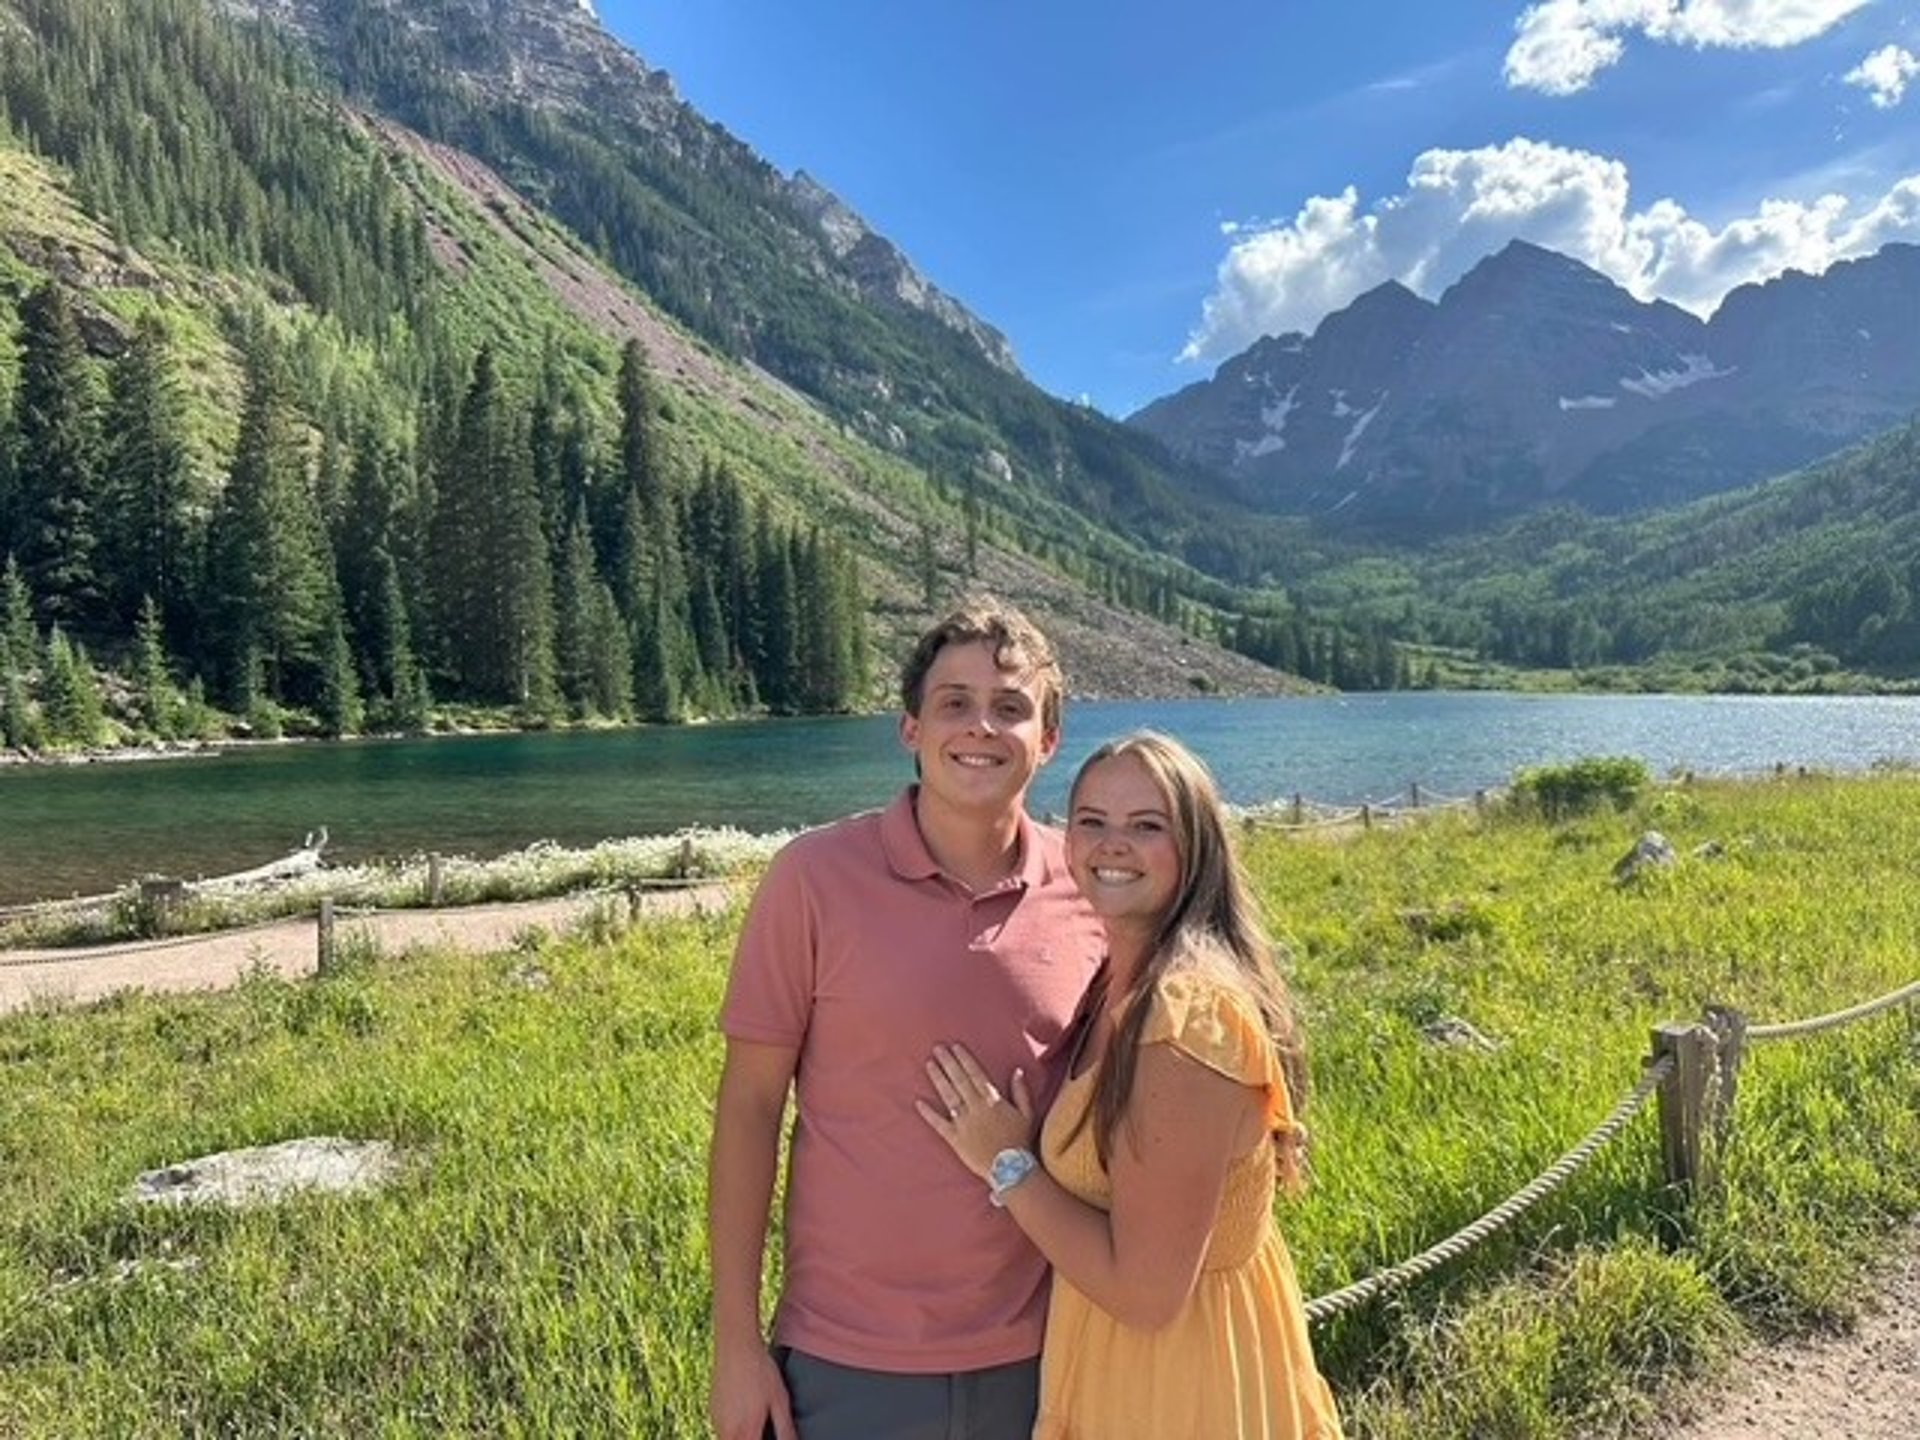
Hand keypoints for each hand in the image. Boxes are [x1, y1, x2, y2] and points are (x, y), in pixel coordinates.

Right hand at [709, 1336, 794, 1439]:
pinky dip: (733, 1429)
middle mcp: (727, 1431)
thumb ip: (785, 1430)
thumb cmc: (760, 1371)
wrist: (736, 1346)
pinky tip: (744, 1412)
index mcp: (747, 1432)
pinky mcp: (712, 1411)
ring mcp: (717, 1421)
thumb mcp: (779, 1400)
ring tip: (755, 1420)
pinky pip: (722, 1430)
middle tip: (762, 1430)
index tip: (767, 1437)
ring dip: (742, 1437)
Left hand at [916, 1043, 1034, 1178]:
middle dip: (948, 1063)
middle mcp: (975, 1108)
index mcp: (992, 1100)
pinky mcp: (955, 1138)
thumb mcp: (1027, 1114)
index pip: (975, 1074)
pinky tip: (918, 1102)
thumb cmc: (1020, 1141)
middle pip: (959, 1081)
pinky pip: (939, 1124)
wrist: (1010, 1169)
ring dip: (938, 1079)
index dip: (964, 1059)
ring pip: (948, 1097)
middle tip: (937, 1048)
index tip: (955, 1046)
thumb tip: (1017, 1071)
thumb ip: (1021, 1092)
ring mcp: (963, 1123)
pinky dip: (928, 1113)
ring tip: (929, 1064)